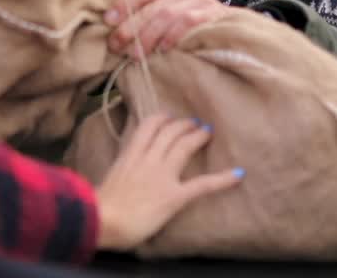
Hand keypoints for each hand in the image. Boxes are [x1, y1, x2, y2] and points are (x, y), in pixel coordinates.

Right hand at [94, 113, 243, 251]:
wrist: (102, 220)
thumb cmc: (99, 207)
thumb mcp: (109, 180)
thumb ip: (120, 173)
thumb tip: (122, 176)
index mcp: (129, 155)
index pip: (148, 126)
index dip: (162, 118)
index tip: (169, 116)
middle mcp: (148, 160)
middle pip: (170, 132)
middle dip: (184, 125)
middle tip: (195, 123)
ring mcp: (162, 176)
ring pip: (184, 146)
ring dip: (198, 136)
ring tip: (208, 132)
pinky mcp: (174, 196)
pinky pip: (202, 184)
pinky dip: (222, 179)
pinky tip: (237, 174)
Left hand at [104, 0, 234, 55]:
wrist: (229, 26)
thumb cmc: (190, 21)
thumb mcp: (169, 10)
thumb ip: (147, 13)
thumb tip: (113, 26)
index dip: (123, 5)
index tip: (107, 20)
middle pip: (151, 8)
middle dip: (130, 28)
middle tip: (115, 45)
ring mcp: (197, 1)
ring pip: (166, 17)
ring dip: (148, 37)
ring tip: (135, 54)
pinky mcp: (210, 15)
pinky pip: (187, 24)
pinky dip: (172, 37)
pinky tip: (162, 50)